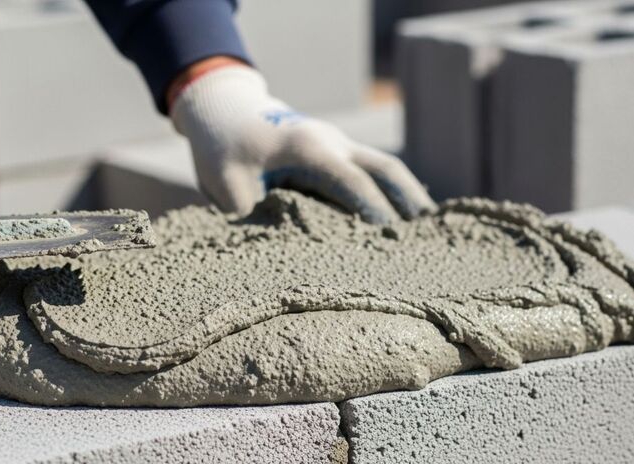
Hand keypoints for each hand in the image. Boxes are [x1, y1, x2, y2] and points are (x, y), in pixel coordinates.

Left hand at [170, 65, 434, 222]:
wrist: (224, 110)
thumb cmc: (223, 150)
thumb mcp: (227, 186)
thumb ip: (251, 218)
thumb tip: (271, 257)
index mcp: (309, 149)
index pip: (354, 183)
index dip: (375, 214)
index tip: (391, 244)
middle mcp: (332, 141)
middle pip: (386, 170)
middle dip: (409, 204)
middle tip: (428, 243)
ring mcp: (338, 142)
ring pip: (386, 167)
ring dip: (408, 196)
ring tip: (428, 235)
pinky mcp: (336, 150)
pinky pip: (373, 169)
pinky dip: (392, 191)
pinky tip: (403, 219)